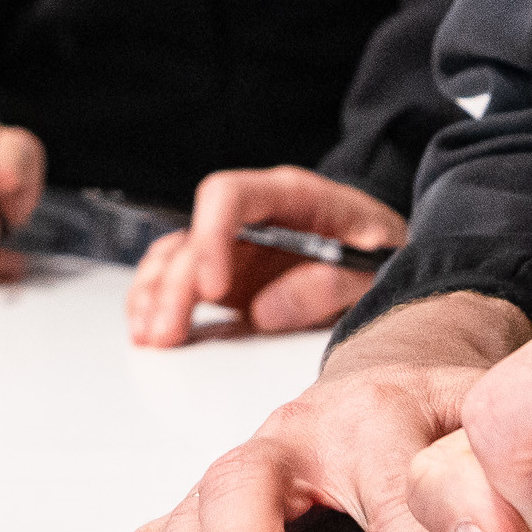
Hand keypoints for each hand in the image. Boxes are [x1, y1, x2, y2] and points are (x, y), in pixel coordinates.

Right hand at [47, 292, 531, 531]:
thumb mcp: (488, 429)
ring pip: (194, 517)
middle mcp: (294, 437)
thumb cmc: (437, 413)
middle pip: (253, 490)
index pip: (400, 485)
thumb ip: (499, 485)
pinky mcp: (212, 507)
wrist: (395, 372)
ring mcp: (245, 471)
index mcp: (374, 413)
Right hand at [127, 166, 403, 346]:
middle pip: (195, 235)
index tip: (214, 289)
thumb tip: (265, 312)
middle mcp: (252, 213)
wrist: (384, 250)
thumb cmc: (381, 248)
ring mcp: (233, 243)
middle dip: (176, 285)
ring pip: (176, 255)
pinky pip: (176, 277)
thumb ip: (330, 283)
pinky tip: (147, 329)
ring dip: (156, 294)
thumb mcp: (375, 262)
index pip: (229, 195)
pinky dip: (155, 300)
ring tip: (152, 337)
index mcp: (290, 194)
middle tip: (170, 333)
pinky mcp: (224, 272)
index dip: (212, 237)